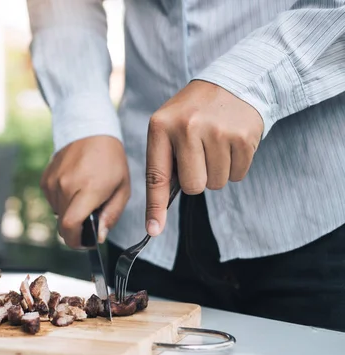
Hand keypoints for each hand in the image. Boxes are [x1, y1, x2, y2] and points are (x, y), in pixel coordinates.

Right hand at [41, 136, 129, 247]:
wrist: (91, 132)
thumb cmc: (111, 161)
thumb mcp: (122, 190)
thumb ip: (111, 216)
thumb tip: (98, 236)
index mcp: (88, 189)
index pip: (70, 225)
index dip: (75, 241)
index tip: (85, 242)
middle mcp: (66, 186)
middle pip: (62, 224)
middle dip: (76, 230)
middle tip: (90, 220)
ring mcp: (53, 182)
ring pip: (58, 213)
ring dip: (70, 213)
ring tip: (84, 197)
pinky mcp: (45, 179)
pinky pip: (52, 201)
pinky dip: (63, 201)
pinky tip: (74, 188)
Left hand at [145, 80, 262, 235]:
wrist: (234, 81)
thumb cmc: (193, 113)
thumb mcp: (169, 126)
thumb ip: (163, 162)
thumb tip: (158, 213)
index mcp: (161, 126)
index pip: (156, 177)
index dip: (155, 207)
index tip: (154, 230)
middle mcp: (187, 128)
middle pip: (193, 187)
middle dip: (198, 179)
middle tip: (200, 154)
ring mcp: (218, 131)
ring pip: (217, 184)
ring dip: (217, 171)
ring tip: (216, 143)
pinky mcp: (244, 137)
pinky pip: (238, 176)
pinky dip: (236, 166)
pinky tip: (232, 142)